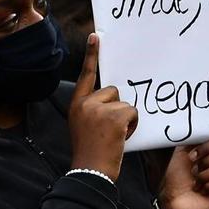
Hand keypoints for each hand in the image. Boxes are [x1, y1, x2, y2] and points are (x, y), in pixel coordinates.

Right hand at [68, 33, 138, 181]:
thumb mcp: (84, 125)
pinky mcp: (114, 116)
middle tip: (108, 130)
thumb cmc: (91, 152)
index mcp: (76, 104)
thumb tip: (115, 97)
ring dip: (125, 118)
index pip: (85, 75)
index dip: (91, 55)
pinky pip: (132, 112)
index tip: (96, 36)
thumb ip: (94, 109)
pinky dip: (132, 125)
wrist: (90, 172)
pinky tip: (120, 137)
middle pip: (113, 91)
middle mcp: (85, 103)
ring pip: (125, 103)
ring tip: (113, 136)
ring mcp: (99, 109)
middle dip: (116, 108)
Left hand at [159, 137, 208, 208]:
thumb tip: (201, 127)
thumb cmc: (177, 181)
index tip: (193, 155)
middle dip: (207, 160)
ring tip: (197, 181)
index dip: (208, 146)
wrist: (172, 202)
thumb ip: (193, 138)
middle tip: (195, 168)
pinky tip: (203, 190)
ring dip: (205, 174)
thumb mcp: (182, 152)